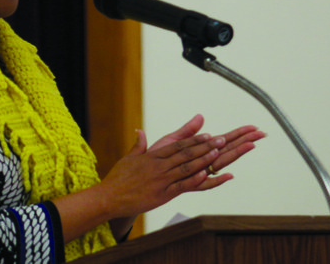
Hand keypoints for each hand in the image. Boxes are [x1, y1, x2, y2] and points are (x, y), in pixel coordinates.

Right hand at [98, 126, 225, 219]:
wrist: (109, 197)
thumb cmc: (118, 178)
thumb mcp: (128, 158)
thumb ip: (138, 145)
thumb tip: (140, 132)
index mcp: (152, 156)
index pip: (177, 145)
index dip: (194, 140)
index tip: (207, 135)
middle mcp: (159, 166)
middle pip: (186, 153)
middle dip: (205, 146)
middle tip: (220, 140)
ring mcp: (161, 180)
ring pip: (186, 167)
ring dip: (203, 160)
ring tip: (218, 153)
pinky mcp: (162, 194)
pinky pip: (181, 185)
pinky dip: (194, 179)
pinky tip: (205, 174)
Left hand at [147, 114, 264, 190]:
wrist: (140, 180)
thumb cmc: (155, 161)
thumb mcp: (171, 142)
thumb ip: (187, 131)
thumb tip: (201, 116)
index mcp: (199, 151)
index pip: (224, 140)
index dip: (238, 133)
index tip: (253, 127)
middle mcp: (202, 163)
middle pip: (228, 150)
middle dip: (245, 141)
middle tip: (261, 133)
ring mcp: (197, 174)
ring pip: (220, 164)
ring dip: (236, 155)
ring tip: (251, 146)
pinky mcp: (187, 185)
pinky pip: (204, 184)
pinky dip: (216, 179)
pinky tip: (229, 174)